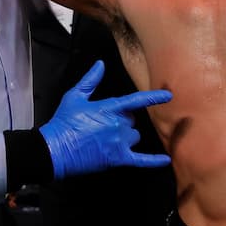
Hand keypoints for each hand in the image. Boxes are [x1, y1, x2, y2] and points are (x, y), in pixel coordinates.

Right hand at [39, 60, 172, 178]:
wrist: (56, 150)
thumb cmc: (64, 122)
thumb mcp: (74, 97)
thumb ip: (90, 80)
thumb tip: (100, 64)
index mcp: (109, 108)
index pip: (136, 100)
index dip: (153, 97)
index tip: (169, 95)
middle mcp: (118, 125)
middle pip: (132, 120)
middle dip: (122, 121)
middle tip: (104, 124)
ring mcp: (119, 143)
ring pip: (134, 136)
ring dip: (127, 136)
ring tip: (108, 139)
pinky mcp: (118, 158)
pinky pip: (141, 160)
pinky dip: (154, 161)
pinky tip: (166, 160)